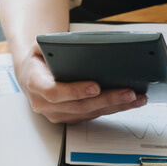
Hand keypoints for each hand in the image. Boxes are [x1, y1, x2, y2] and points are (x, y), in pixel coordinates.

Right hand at [16, 47, 145, 123]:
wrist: (30, 74)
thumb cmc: (39, 59)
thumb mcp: (42, 47)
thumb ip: (56, 48)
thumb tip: (84, 48)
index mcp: (35, 84)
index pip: (54, 92)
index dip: (75, 91)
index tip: (95, 87)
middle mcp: (44, 104)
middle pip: (78, 106)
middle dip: (106, 99)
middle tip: (128, 92)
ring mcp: (57, 114)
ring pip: (89, 113)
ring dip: (115, 106)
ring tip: (136, 97)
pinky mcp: (69, 118)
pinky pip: (92, 115)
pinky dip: (112, 109)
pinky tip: (129, 102)